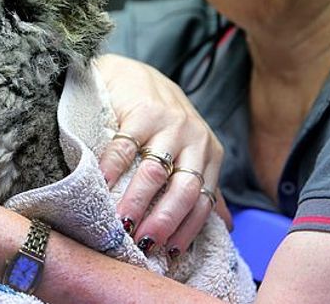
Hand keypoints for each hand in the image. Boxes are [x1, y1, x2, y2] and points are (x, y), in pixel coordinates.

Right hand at [93, 54, 229, 256]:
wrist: (135, 75)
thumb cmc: (161, 119)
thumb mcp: (191, 149)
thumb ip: (206, 185)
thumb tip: (228, 226)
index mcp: (210, 154)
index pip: (203, 201)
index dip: (186, 230)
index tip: (166, 253)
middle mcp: (195, 139)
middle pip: (182, 190)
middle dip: (163, 221)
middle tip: (142, 243)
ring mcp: (169, 124)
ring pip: (154, 172)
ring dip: (137, 202)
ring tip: (121, 224)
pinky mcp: (142, 111)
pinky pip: (125, 147)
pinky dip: (111, 170)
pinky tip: (100, 187)